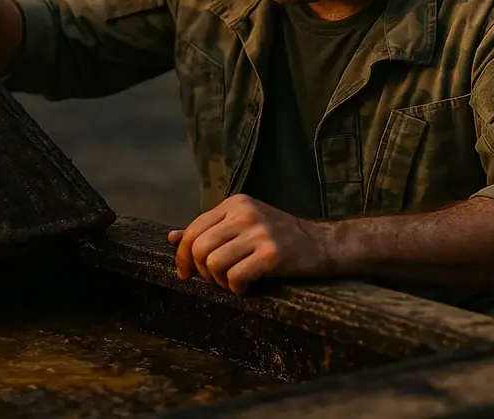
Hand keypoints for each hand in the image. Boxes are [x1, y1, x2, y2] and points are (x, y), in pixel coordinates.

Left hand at [167, 194, 330, 295]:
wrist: (322, 244)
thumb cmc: (279, 236)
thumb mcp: (243, 224)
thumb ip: (209, 229)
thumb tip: (171, 238)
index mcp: (235, 203)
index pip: (193, 229)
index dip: (182, 255)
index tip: (185, 272)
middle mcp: (245, 213)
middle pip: (199, 247)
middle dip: (199, 271)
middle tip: (212, 280)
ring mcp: (259, 233)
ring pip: (213, 264)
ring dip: (219, 281)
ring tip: (232, 283)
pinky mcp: (271, 254)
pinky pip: (236, 277)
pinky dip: (237, 289)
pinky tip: (247, 288)